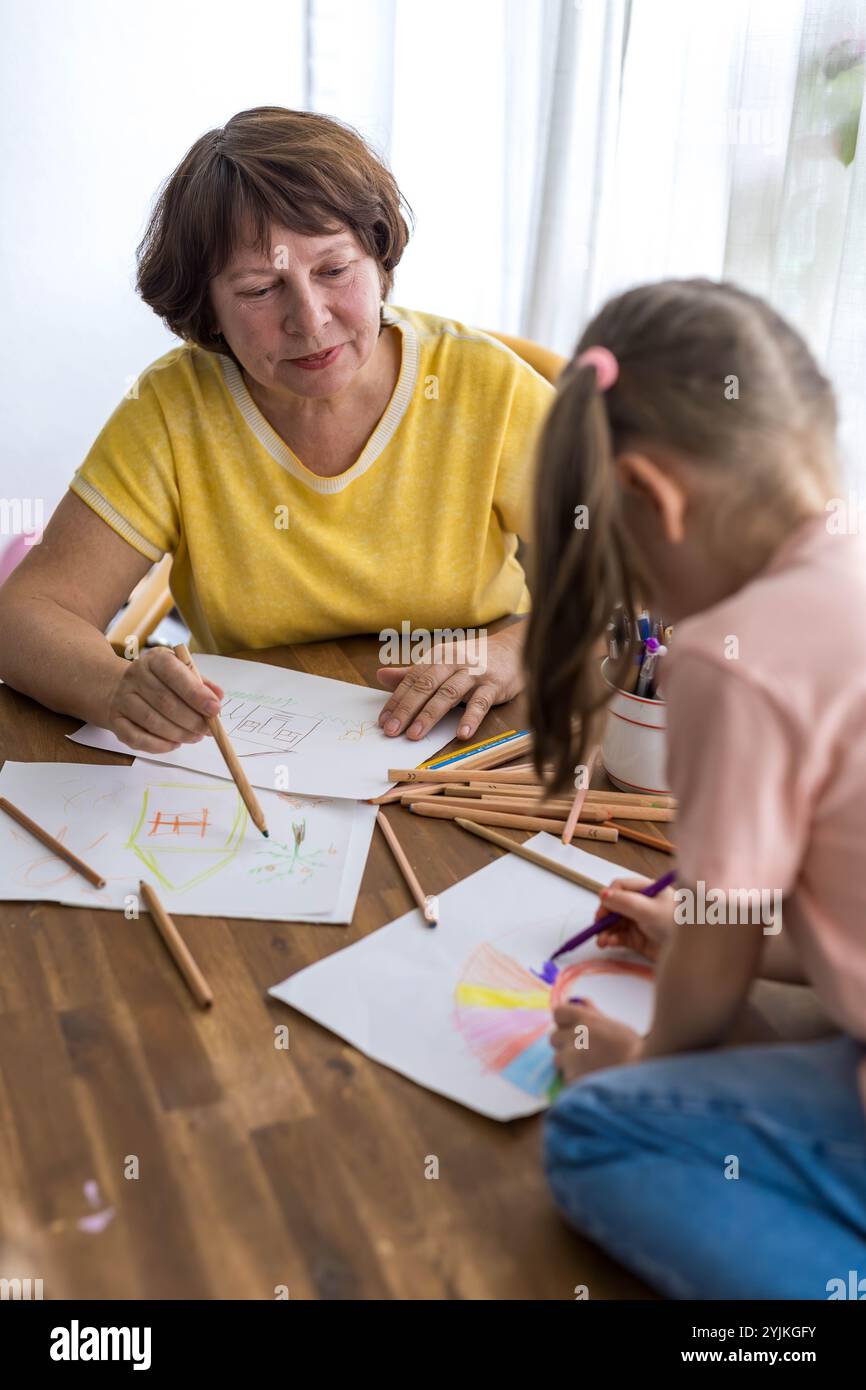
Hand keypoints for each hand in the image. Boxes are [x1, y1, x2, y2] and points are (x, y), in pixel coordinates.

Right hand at [105, 646, 224, 752]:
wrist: (116, 685)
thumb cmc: (159, 680)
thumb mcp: (180, 671)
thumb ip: (200, 683)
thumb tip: (218, 696)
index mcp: (154, 660)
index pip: (174, 673)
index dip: (196, 693)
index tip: (215, 709)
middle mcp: (134, 677)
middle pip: (164, 701)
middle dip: (191, 719)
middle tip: (208, 729)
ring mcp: (122, 699)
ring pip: (151, 721)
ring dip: (178, 733)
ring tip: (196, 737)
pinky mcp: (115, 721)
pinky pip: (136, 738)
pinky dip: (159, 745)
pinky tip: (174, 743)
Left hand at [376, 622, 525, 740]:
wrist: (514, 648)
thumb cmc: (472, 659)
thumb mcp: (442, 662)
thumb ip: (412, 672)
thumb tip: (381, 676)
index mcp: (437, 656)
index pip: (412, 680)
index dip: (396, 700)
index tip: (383, 721)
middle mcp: (453, 661)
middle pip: (425, 686)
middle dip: (406, 709)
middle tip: (391, 731)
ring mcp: (474, 673)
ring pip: (448, 694)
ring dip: (430, 715)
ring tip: (415, 735)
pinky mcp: (495, 685)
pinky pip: (481, 703)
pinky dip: (470, 718)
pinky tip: (461, 734)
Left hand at [550, 1000, 641, 1082]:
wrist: (642, 1075)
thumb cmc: (633, 1049)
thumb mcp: (615, 1025)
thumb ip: (593, 1014)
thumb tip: (582, 1001)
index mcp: (585, 1019)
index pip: (558, 1012)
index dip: (563, 1021)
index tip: (571, 1027)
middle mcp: (574, 1036)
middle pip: (554, 1037)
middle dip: (565, 1043)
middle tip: (583, 1051)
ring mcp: (571, 1058)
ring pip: (558, 1059)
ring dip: (569, 1063)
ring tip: (589, 1068)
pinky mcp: (572, 1078)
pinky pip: (566, 1078)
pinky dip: (575, 1080)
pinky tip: (592, 1080)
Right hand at [595, 878, 675, 962]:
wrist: (690, 955)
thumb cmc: (674, 925)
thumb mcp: (649, 910)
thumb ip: (625, 902)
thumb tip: (602, 894)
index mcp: (648, 890)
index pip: (621, 887)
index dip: (609, 897)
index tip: (602, 911)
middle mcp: (642, 904)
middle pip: (614, 906)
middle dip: (604, 916)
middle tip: (598, 927)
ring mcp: (639, 922)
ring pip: (614, 923)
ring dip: (605, 931)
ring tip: (601, 941)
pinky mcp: (637, 939)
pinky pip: (619, 936)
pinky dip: (611, 939)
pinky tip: (609, 943)